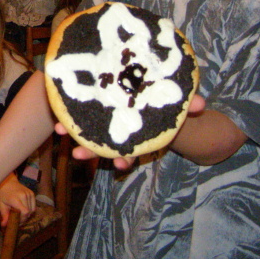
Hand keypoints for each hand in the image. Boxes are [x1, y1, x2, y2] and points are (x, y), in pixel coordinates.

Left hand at [0, 174, 34, 225]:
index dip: (22, 219)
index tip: (17, 222)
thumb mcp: (1, 204)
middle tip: (18, 220)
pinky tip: (23, 209)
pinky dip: (30, 210)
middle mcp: (24, 195)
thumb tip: (4, 225)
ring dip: (27, 215)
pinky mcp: (32, 193)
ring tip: (20, 214)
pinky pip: (33, 206)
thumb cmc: (2, 193)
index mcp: (16, 198)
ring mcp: (29, 194)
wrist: (7, 181)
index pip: (25, 212)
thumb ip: (4, 215)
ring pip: (32, 210)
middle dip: (24, 218)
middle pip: (29, 212)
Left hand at [54, 93, 206, 170]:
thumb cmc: (166, 102)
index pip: (132, 153)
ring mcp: (106, 124)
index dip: (126, 160)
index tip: (121, 166)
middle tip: (77, 153)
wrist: (154, 92)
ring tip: (58, 132)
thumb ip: (189, 105)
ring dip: (72, 133)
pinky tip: (56, 122)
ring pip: (88, 133)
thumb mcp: (178, 104)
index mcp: (139, 136)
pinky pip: (80, 116)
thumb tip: (203, 103)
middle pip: (104, 146)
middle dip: (91, 151)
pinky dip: (68, 119)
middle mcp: (120, 133)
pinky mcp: (94, 109)